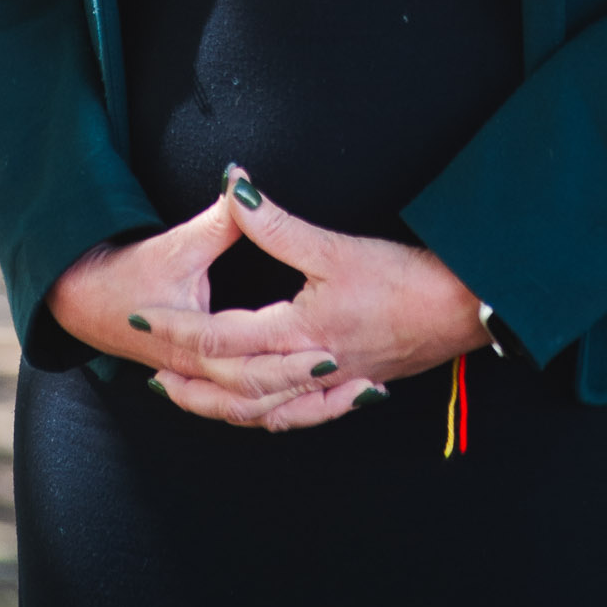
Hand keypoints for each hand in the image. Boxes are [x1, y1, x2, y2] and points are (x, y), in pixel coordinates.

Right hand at [45, 191, 368, 428]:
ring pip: (256, 412)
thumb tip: (243, 182)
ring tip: (355, 395)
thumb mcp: (179, 244)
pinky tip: (317, 400)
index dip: (289, 356)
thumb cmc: (127, 272)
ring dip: (303, 408)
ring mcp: (197, 381)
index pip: (247, 357)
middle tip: (352, 377)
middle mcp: (198, 370)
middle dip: (305, 390)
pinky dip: (282, 411)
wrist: (79, 298)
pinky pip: (245, 411)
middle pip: (259, 395)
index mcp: (193, 338)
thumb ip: (224, 219)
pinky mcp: (199, 382)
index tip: (331, 350)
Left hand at [140, 166, 486, 431]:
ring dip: (220, 406)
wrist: (463, 310)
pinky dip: (271, 417)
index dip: (177, 327)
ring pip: (264, 410)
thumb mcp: (335, 247)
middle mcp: (309, 369)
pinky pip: (301, 417)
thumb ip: (277, 224)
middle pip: (235, 386)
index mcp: (299, 333)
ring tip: (188, 397)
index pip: (221, 337)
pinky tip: (261, 413)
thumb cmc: (404, 278)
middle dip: (189, 381)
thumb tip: (236, 188)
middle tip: (150, 370)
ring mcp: (332, 386)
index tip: (143, 318)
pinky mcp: (352, 387)